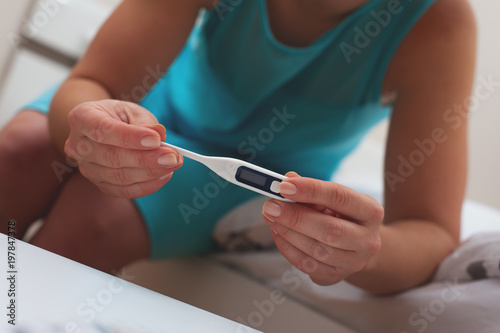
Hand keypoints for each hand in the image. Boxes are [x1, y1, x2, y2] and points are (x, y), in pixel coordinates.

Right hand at [64, 100, 182, 197]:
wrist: (103, 127)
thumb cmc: (118, 116)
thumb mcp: (131, 111)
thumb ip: (145, 122)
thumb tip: (160, 134)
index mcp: (82, 118)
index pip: (104, 130)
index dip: (131, 137)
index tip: (157, 139)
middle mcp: (78, 145)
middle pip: (112, 157)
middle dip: (147, 159)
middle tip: (174, 156)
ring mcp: (86, 168)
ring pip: (119, 177)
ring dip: (151, 173)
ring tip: (174, 163)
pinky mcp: (99, 183)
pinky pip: (124, 191)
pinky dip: (147, 186)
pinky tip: (164, 175)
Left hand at [262, 173, 383, 285]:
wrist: (357, 245)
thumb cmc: (343, 215)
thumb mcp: (333, 198)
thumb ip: (311, 189)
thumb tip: (288, 180)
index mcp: (371, 212)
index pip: (340, 197)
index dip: (311, 190)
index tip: (285, 186)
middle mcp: (368, 240)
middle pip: (329, 230)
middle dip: (295, 217)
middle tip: (270, 206)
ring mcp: (353, 263)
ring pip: (316, 250)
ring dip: (287, 232)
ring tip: (270, 216)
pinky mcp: (335, 276)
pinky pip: (307, 265)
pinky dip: (287, 247)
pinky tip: (277, 232)